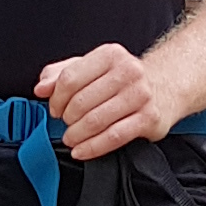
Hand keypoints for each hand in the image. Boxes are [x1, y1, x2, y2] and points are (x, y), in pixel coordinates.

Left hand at [37, 41, 173, 160]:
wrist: (164, 87)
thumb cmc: (122, 79)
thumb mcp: (91, 67)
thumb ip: (61, 73)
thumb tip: (42, 88)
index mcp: (110, 55)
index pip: (71, 78)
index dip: (56, 98)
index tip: (55, 108)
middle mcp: (129, 71)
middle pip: (82, 101)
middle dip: (67, 118)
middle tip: (66, 124)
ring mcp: (141, 95)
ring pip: (97, 121)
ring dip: (77, 135)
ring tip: (71, 138)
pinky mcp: (149, 118)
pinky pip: (114, 136)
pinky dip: (93, 147)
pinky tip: (82, 150)